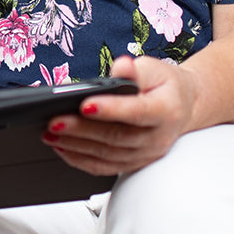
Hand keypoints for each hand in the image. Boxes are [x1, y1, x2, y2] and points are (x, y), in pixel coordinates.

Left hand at [41, 55, 196, 174]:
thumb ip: (135, 70)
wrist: (182, 106)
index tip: (84, 104)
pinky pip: (105, 167)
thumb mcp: (153, 69)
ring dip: (75, 146)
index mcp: (166, 110)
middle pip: (116, 137)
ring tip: (50, 134)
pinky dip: (81, 159)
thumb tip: (122, 66)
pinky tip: (62, 148)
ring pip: (108, 155)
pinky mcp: (134, 162)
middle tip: (54, 121)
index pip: (136, 112)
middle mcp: (157, 137)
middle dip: (81, 130)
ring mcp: (146, 154)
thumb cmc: (165, 85)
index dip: (110, 109)